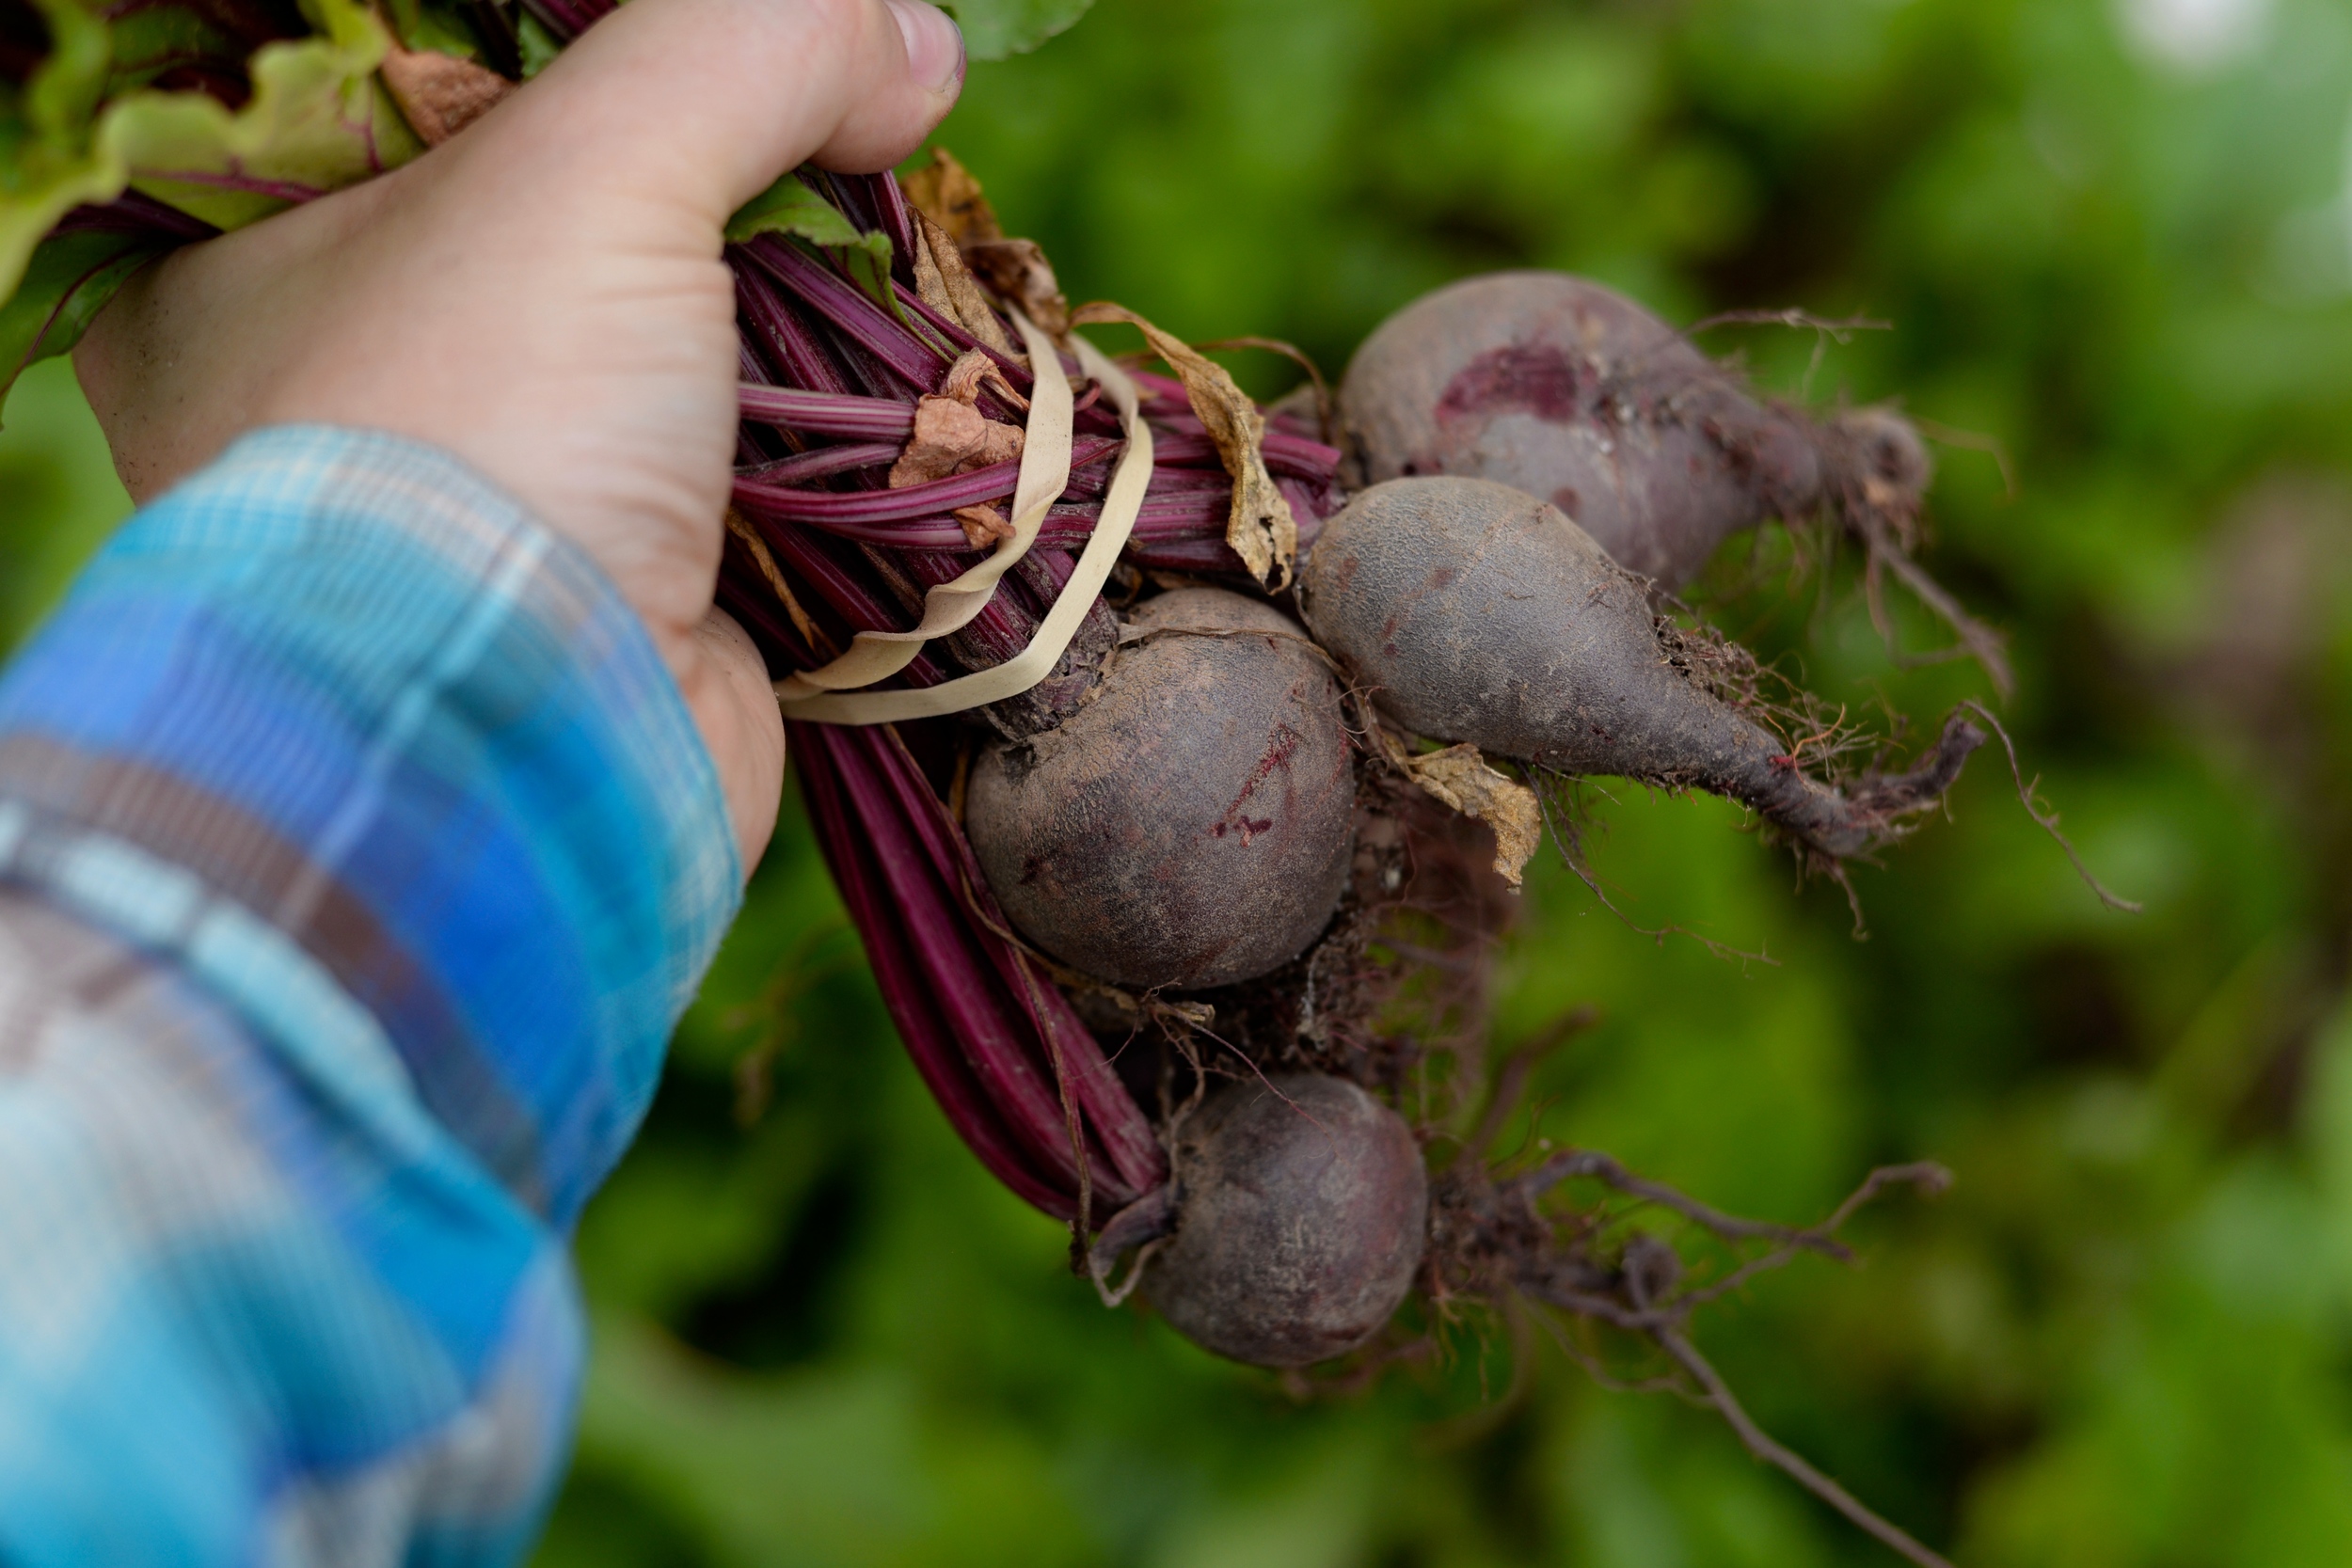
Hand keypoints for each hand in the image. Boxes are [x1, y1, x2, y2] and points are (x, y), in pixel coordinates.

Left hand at [73, 0, 964, 867]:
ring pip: (673, 354)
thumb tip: (913, 42)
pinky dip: (822, 440)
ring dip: (791, 318)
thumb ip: (749, 45)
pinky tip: (893, 384)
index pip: (424, 96)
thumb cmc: (484, 434)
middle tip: (831, 119)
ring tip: (885, 244)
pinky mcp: (624, 598)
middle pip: (568, 223)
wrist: (532, 757)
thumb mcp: (592, 170)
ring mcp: (500, 505)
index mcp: (248, 266)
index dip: (577, 50)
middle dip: (715, 181)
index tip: (713, 40)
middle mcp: (356, 388)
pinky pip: (740, 479)